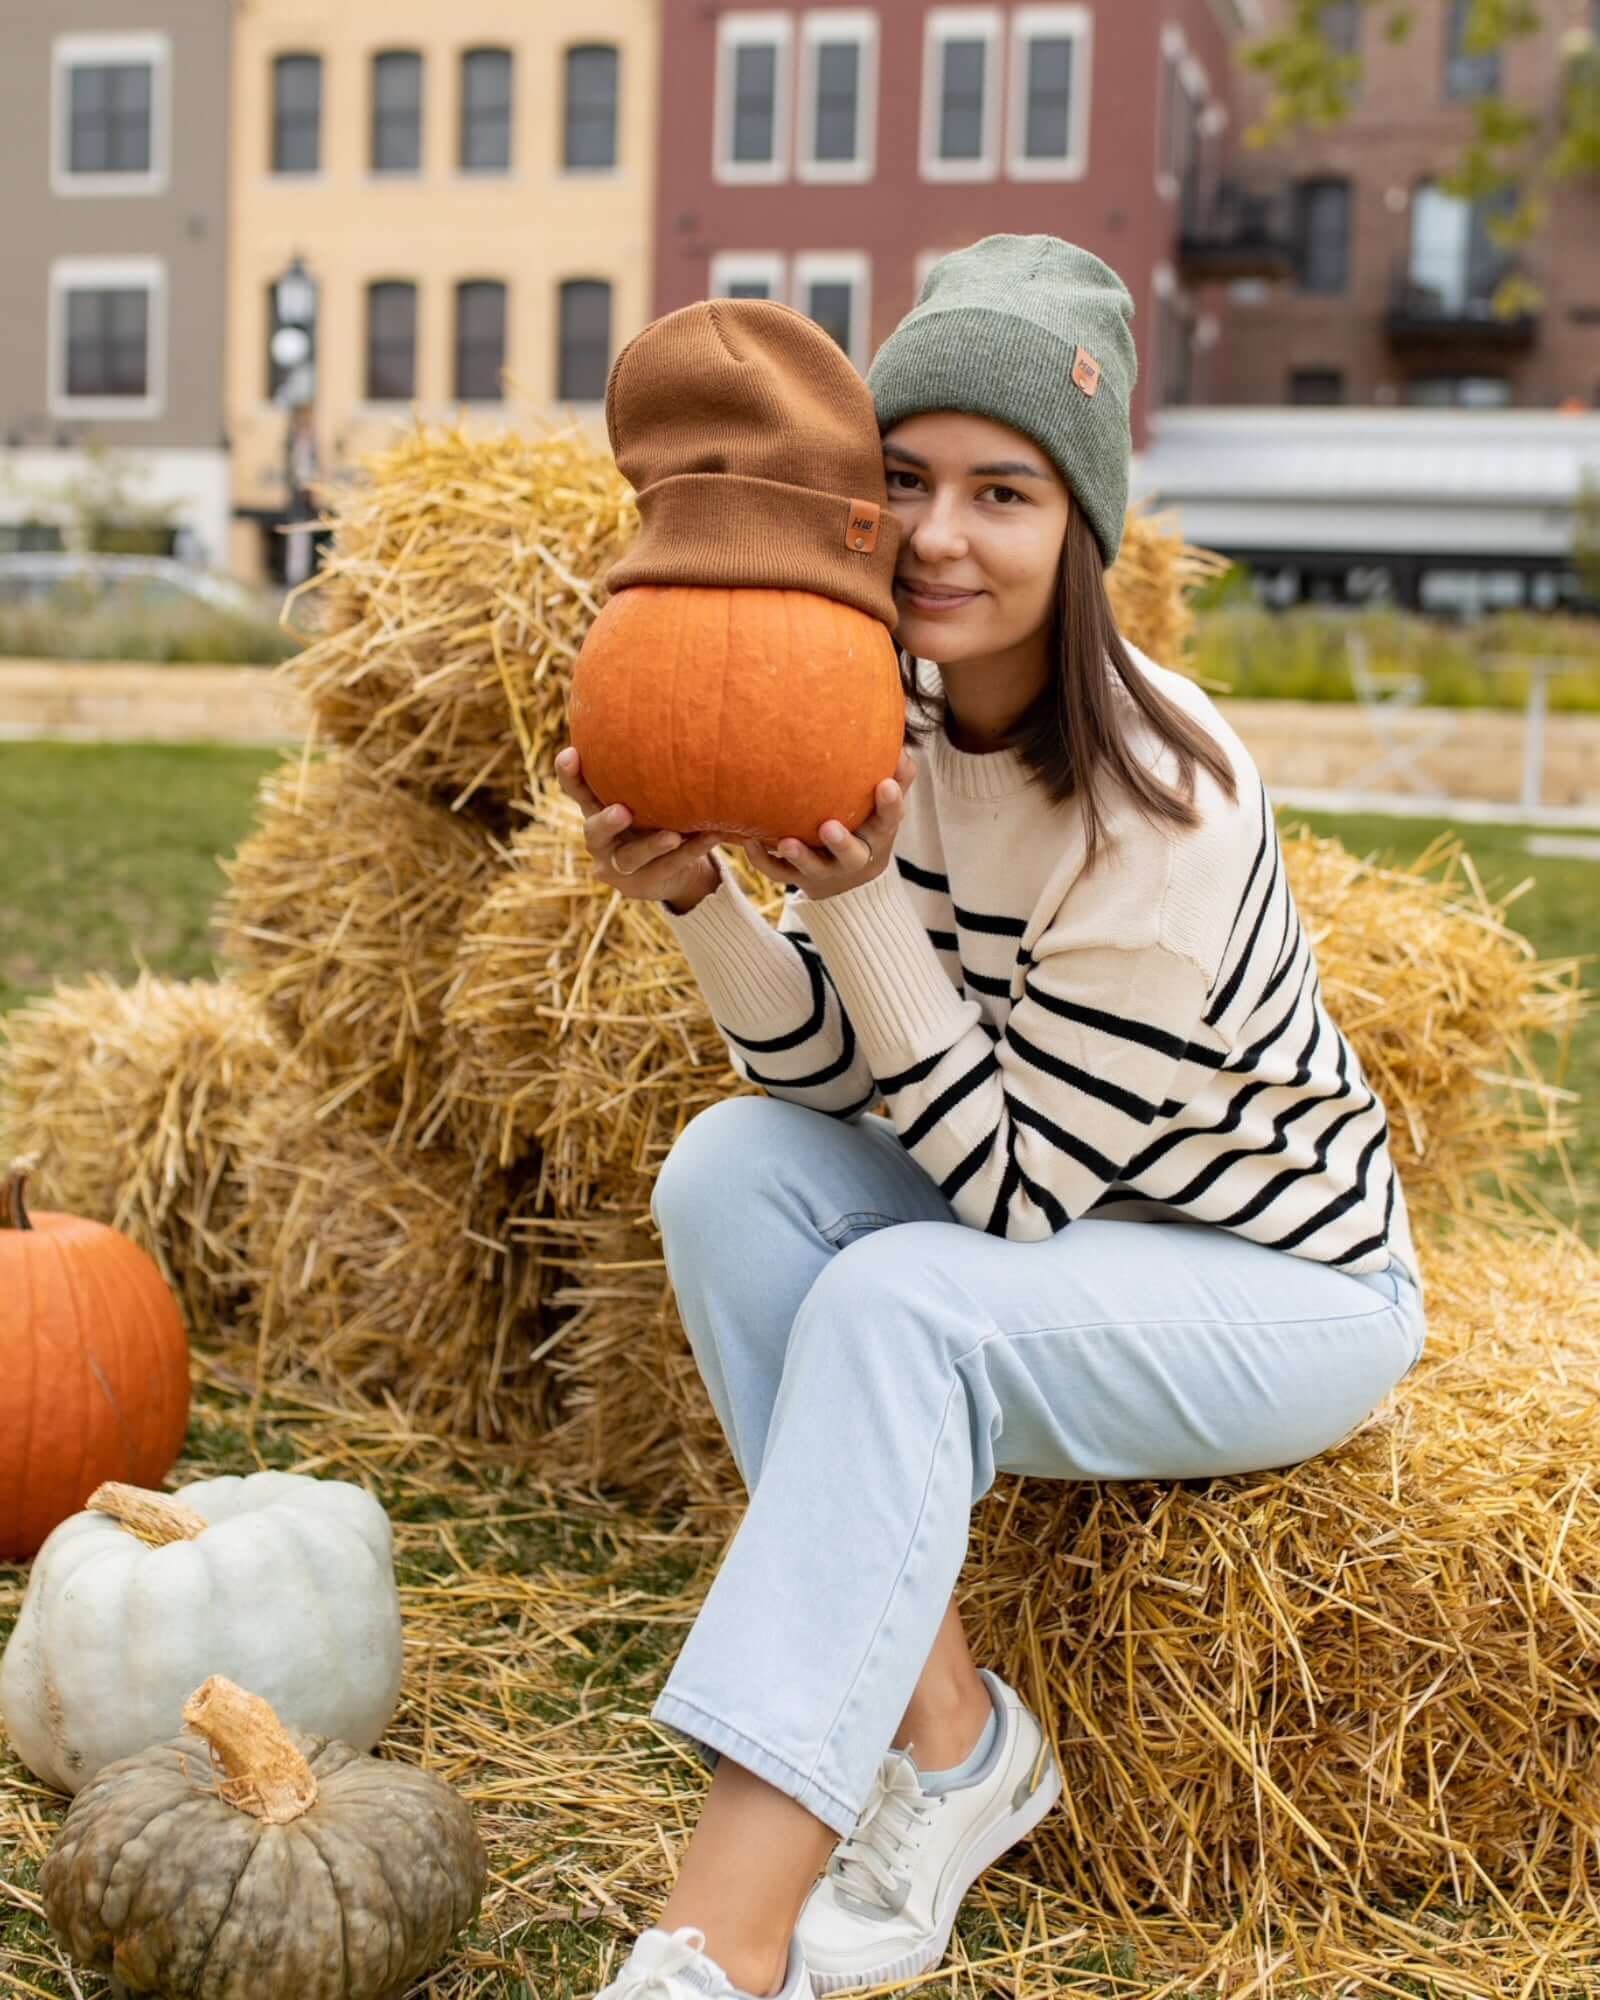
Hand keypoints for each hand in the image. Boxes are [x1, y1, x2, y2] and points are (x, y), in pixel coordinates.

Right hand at [554, 746, 722, 905]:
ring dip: (652, 845)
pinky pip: (668, 868)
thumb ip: (646, 769)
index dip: (569, 775)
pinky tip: (711, 836)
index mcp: (596, 810)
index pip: (576, 791)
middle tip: (622, 811)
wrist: (672, 871)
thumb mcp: (647, 794)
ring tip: (673, 835)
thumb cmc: (657, 817)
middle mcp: (600, 840)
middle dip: (606, 822)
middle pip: (593, 832)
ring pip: (631, 858)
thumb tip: (668, 703)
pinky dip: (691, 851)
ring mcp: (618, 867)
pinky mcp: (642, 886)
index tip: (570, 753)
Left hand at [742, 751, 916, 903]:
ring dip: (799, 856)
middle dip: (840, 843)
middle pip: (851, 855)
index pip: (889, 822)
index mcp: (877, 837)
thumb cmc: (865, 829)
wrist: (848, 883)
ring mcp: (824, 871)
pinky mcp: (797, 878)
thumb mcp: (883, 811)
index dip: (890, 805)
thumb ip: (896, 780)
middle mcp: (852, 858)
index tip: (885, 784)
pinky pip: (779, 873)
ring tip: (785, 842)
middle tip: (828, 827)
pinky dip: (763, 860)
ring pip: (812, 869)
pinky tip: (749, 842)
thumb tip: (902, 747)